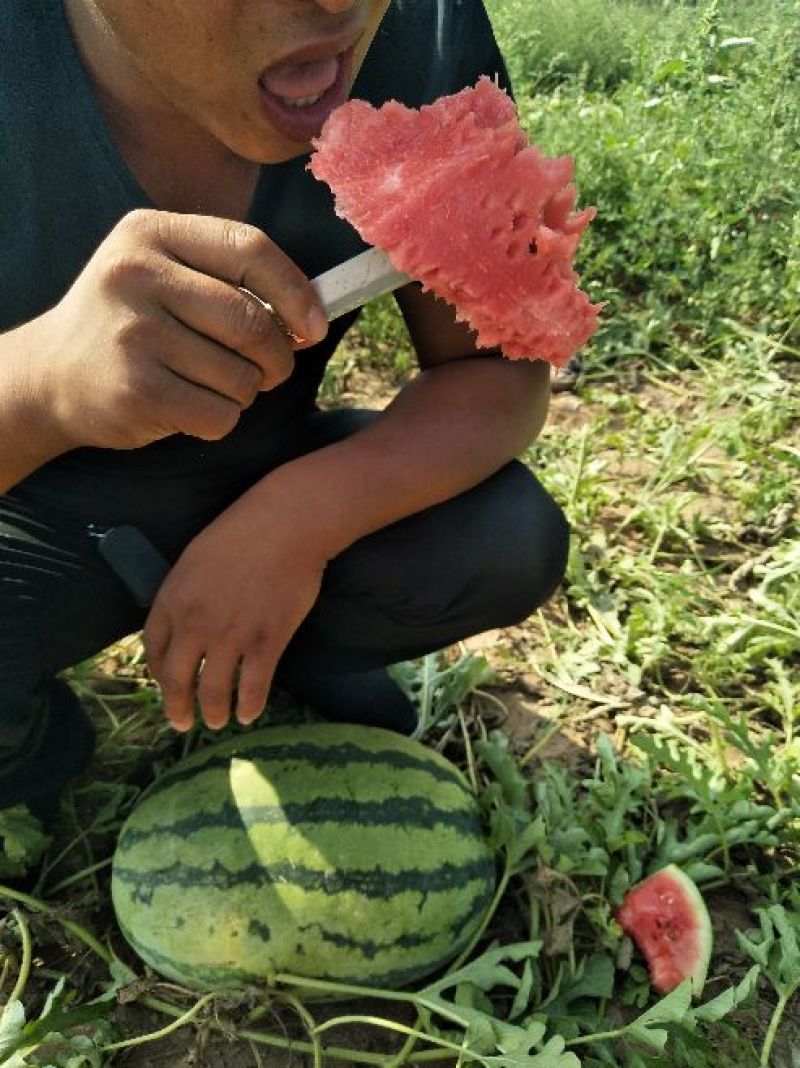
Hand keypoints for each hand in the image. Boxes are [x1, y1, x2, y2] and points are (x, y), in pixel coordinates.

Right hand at [35, 209, 328, 451]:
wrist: (53, 375)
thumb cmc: (132, 324)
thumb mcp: (163, 273)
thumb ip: (229, 280)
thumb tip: (311, 315)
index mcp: (151, 232)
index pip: (250, 248)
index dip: (296, 291)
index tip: (315, 326)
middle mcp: (136, 275)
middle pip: (251, 321)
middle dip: (277, 356)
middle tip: (271, 369)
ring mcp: (132, 333)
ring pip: (240, 375)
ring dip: (244, 391)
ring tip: (210, 383)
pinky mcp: (135, 390)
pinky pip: (219, 414)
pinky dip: (220, 418)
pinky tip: (190, 407)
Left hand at [142, 493, 326, 730]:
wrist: (286, 525)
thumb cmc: (242, 532)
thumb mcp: (194, 559)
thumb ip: (183, 593)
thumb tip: (183, 623)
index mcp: (172, 600)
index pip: (152, 651)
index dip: (157, 675)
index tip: (166, 686)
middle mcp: (195, 625)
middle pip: (176, 680)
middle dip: (177, 708)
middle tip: (182, 722)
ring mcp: (231, 636)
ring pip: (214, 691)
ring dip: (213, 712)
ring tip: (217, 721)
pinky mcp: (266, 642)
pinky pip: (253, 686)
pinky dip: (249, 705)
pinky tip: (249, 713)